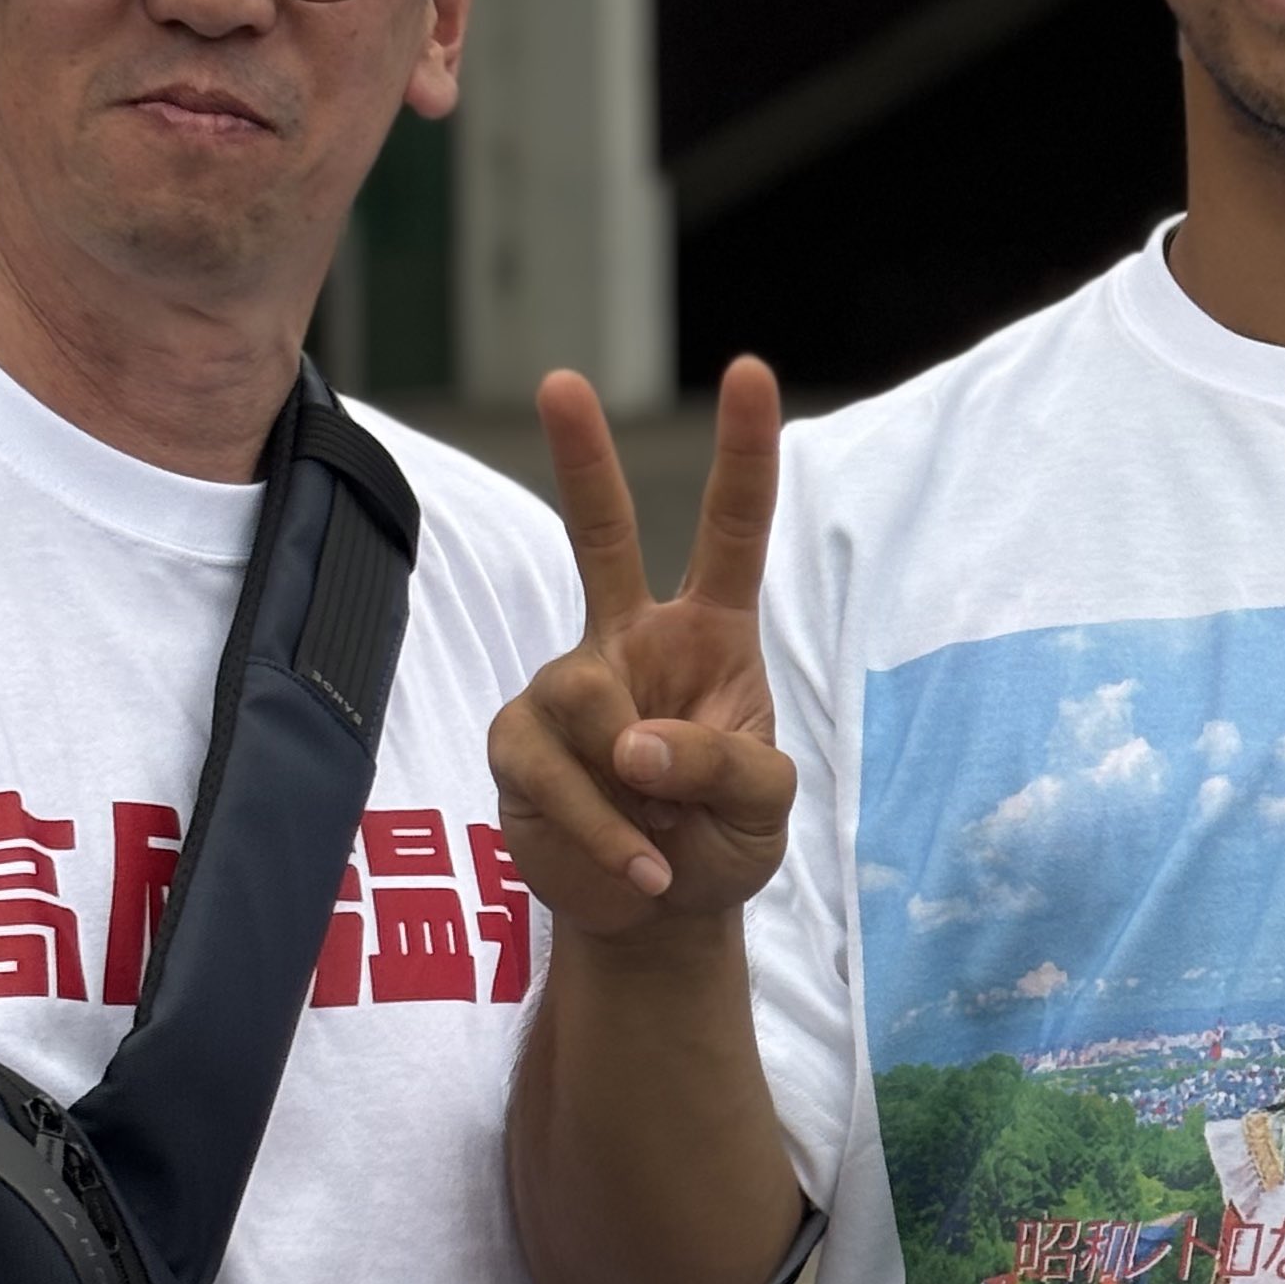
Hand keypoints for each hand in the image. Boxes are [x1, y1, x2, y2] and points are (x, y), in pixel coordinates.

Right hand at [488, 359, 796, 941]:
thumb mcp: (766, 804)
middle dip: (580, 458)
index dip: (743, 454)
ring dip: (629, 786)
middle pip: (601, 534)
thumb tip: (633, 742)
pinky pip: (549, 766)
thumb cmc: (722, 838)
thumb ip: (725, 762)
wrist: (655, 913)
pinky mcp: (518, 741)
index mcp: (711, 634)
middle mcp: (632, 641)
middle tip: (561, 381)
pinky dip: (603, 828)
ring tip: (663, 844)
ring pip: (580, 693)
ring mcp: (567, 685)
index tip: (749, 370)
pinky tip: (637, 868)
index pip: (731, 531)